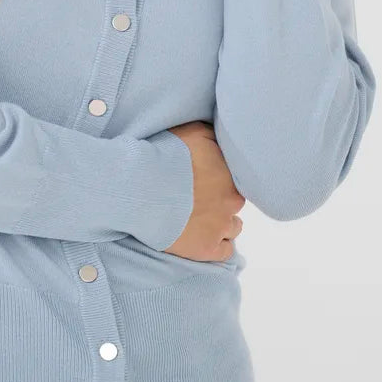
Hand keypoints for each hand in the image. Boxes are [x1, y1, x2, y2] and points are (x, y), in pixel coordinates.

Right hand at [163, 120, 244, 261]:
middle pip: (234, 202)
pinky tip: (204, 237)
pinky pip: (225, 250)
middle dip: (220, 199)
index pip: (237, 178)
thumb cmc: (166, 155)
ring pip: (234, 227)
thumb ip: (214, 136)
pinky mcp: (207, 248)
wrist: (143, 187)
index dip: (221, 179)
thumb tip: (223, 137)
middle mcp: (232, 200)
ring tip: (202, 218)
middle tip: (200, 196)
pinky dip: (217, 244)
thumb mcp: (193, 131)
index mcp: (231, 173)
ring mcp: (221, 226)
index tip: (207, 179)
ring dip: (222, 222)